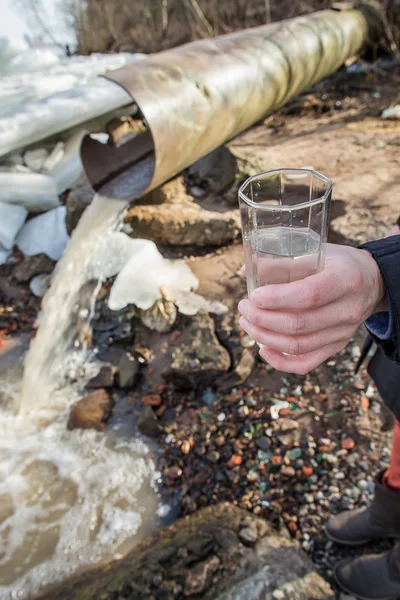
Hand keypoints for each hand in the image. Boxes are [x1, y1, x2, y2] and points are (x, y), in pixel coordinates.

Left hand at [238, 243, 385, 374]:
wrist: (372, 283)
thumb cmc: (339, 263)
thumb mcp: (317, 252)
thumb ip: (282, 261)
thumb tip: (245, 271)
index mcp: (345, 280)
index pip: (308, 295)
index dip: (276, 298)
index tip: (253, 295)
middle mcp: (347, 310)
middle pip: (299, 324)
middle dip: (262, 318)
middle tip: (243, 307)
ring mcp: (342, 333)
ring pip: (298, 346)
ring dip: (265, 337)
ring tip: (246, 323)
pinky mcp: (336, 346)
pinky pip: (306, 363)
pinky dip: (281, 362)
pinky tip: (263, 349)